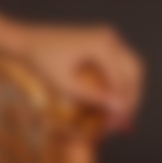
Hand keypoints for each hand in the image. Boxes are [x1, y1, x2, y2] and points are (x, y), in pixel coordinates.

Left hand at [17, 23, 144, 133]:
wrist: (27, 41)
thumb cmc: (41, 62)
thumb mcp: (64, 83)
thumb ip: (93, 95)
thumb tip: (120, 108)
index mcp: (102, 44)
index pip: (123, 78)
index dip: (124, 103)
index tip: (118, 124)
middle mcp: (110, 38)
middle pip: (134, 71)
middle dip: (132, 97)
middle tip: (124, 121)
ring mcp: (107, 38)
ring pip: (130, 66)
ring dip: (129, 90)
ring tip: (120, 114)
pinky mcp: (102, 42)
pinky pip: (118, 63)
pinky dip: (119, 82)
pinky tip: (112, 100)